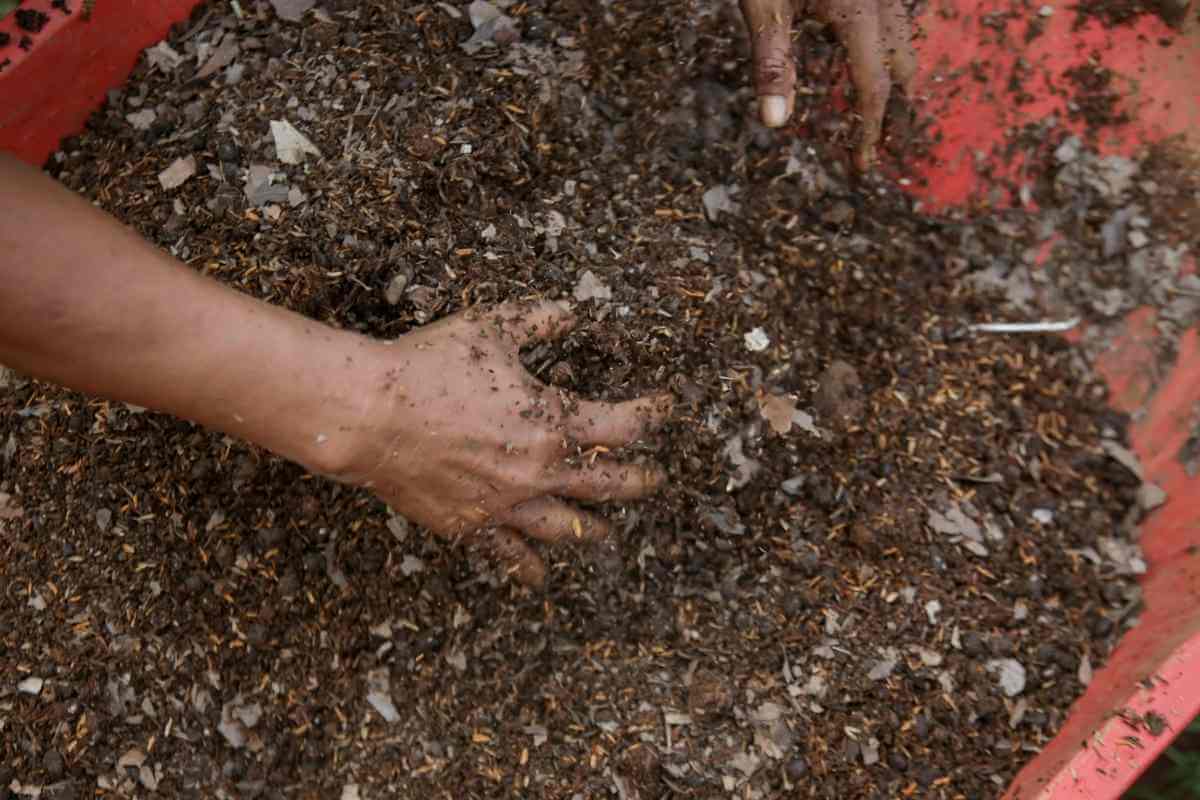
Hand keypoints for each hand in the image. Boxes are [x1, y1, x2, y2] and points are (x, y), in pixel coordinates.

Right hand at [334, 301, 671, 587]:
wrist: (372, 414)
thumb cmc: (431, 365)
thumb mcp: (493, 328)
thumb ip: (541, 320)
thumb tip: (573, 312)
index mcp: (554, 423)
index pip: (625, 427)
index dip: (651, 416)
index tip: (663, 410)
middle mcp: (540, 472)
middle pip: (609, 486)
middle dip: (639, 482)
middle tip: (654, 481)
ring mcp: (507, 504)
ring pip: (568, 528)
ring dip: (593, 530)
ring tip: (606, 535)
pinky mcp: (471, 525)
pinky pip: (510, 556)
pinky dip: (528, 568)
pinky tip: (539, 576)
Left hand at [739, 0, 916, 169]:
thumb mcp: (764, 10)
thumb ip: (771, 63)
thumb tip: (773, 121)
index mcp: (858, 11)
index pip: (874, 83)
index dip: (871, 128)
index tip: (863, 164)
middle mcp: (883, 1)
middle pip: (902, 67)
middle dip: (895, 113)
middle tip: (880, 150)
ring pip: (904, 45)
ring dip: (896, 85)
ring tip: (880, 119)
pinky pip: (893, 28)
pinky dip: (887, 57)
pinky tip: (864, 71)